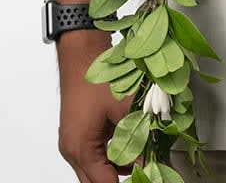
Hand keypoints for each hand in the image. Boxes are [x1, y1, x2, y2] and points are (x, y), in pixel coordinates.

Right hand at [57, 32, 141, 182]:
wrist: (81, 56)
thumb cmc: (96, 80)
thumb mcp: (123, 110)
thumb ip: (137, 138)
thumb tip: (153, 159)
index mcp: (81, 149)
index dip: (129, 182)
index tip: (145, 178)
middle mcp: (72, 150)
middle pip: (96, 180)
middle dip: (120, 178)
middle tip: (143, 171)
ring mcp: (72, 141)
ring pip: (95, 167)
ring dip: (116, 165)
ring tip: (140, 155)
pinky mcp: (77, 131)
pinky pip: (93, 152)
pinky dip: (110, 152)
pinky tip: (128, 142)